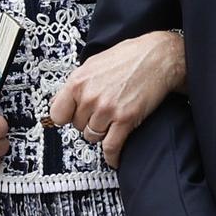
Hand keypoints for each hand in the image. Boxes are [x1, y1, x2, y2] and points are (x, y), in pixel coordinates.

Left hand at [46, 30, 185, 167]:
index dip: (66, 116)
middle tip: (99, 114)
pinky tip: (113, 158)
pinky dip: (112, 156)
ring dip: (101, 134)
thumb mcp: (93, 64)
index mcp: (78, 81)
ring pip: (93, 137)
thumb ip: (77, 84)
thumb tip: (62, 100)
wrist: (157, 57)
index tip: (70, 118)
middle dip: (87, 122)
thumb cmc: (129, 57)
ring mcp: (107, 109)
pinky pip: (111, 147)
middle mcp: (90, 96)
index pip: (57, 114)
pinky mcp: (125, 119)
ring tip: (110, 123)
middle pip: (77, 126)